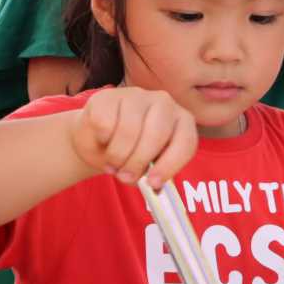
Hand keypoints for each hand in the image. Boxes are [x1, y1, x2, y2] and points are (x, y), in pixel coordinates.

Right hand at [71, 86, 198, 188]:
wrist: (97, 139)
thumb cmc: (129, 154)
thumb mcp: (147, 168)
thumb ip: (155, 176)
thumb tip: (155, 188)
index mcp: (182, 122)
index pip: (186, 142)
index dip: (170, 165)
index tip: (153, 183)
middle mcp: (164, 103)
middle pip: (156, 135)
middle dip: (138, 162)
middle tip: (126, 177)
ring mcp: (137, 95)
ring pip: (129, 130)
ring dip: (117, 155)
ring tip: (113, 164)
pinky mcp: (110, 96)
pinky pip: (106, 123)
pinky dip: (102, 140)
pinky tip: (103, 141)